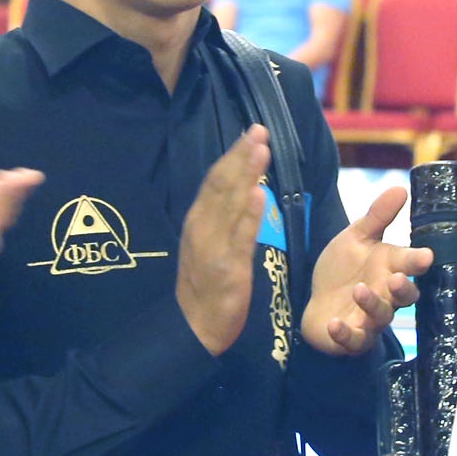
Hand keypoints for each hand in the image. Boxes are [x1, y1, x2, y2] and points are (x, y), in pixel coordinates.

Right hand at [176, 129, 270, 356]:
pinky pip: (239, 236)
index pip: (215, 180)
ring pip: (230, 204)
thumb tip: (241, 186)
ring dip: (246, 175)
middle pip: (222, 184)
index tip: (251, 132)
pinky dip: (249, 214)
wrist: (195, 326)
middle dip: (241, 155)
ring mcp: (213, 246)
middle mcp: (202, 227)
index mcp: (198, 220)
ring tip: (261, 149)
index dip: (233, 154)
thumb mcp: (207, 244)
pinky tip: (259, 194)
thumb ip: (221, 217)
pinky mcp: (227, 267)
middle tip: (259, 129)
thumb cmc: (205, 285)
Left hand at [299, 184, 431, 355]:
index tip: (426, 255)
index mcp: (391, 269)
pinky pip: (352, 340)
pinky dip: (344, 334)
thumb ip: (377, 216)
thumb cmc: (343, 271)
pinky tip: (334, 323)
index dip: (418, 261)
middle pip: (404, 296)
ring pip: (380, 317)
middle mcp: (386, 296)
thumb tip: (401, 187)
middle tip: (397, 278)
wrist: (317, 304)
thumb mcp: (356, 238)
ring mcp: (370, 320)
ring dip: (372, 304)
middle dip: (403, 288)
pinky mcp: (352, 339)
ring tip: (358, 290)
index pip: (410, 265)